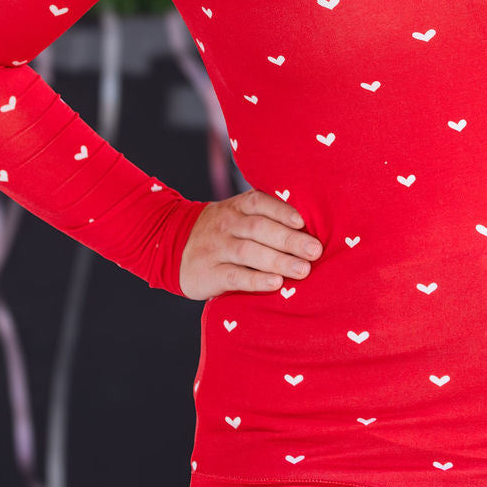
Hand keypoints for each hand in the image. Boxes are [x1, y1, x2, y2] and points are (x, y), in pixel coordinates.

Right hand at [178, 189, 323, 299]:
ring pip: (249, 252)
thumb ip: (266, 217)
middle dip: (289, 240)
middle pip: (259, 228)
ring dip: (278, 261)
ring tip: (303, 270)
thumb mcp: (237, 215)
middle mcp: (228, 225)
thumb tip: (313, 226)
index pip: (260, 202)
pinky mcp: (209, 273)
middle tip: (315, 251)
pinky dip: (256, 280)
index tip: (304, 222)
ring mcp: (217, 249)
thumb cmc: (222, 232)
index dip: (282, 210)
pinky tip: (275, 284)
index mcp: (238, 207)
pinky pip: (234, 275)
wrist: (171, 245)